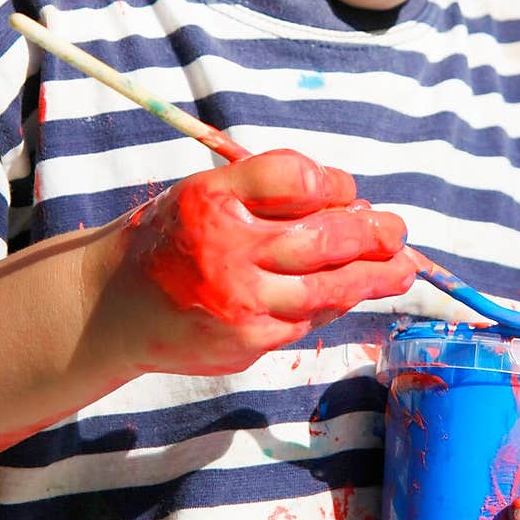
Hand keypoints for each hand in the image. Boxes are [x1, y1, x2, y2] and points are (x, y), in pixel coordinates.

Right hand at [113, 148, 415, 374]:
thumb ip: (270, 191)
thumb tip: (353, 204)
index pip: (294, 178)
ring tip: (403, 268)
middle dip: (373, 234)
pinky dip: (337, 302)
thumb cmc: (175, 238)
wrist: (116, 306)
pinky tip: (354, 291)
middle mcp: (224, 249)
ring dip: (375, 276)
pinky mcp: (248, 341)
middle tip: (398, 231)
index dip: (333, 184)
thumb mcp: (208, 192)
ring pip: (329, 287)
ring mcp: (238, 301)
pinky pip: (309, 318)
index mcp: (212, 198)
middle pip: (324, 237)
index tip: (349, 191)